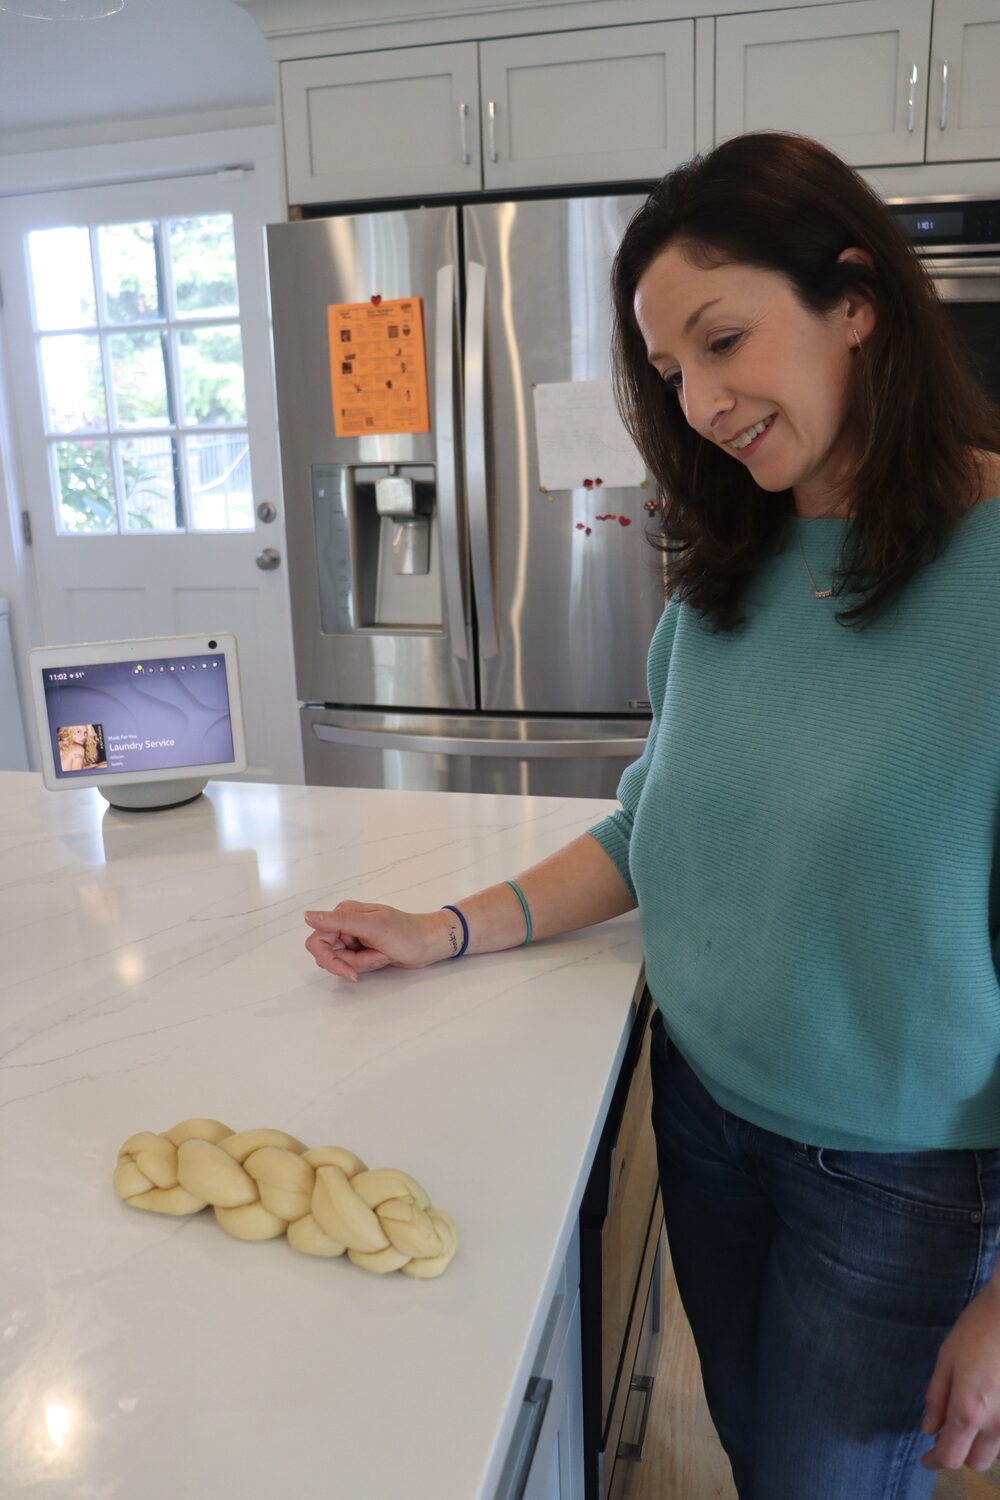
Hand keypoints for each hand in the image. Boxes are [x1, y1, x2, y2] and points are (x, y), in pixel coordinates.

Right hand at [304, 902, 448, 981]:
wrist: (429, 944)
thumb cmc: (406, 933)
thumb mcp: (372, 926)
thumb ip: (339, 921)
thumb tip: (306, 916)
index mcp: (344, 913)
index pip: (317, 941)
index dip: (330, 960)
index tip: (350, 971)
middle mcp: (345, 924)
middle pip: (329, 954)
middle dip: (354, 961)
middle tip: (377, 955)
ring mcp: (353, 937)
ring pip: (342, 961)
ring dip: (364, 963)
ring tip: (383, 953)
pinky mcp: (362, 949)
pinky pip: (354, 963)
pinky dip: (369, 964)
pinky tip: (384, 956)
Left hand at [921, 1275, 999, 1470]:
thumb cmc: (976, 1330)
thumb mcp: (946, 1359)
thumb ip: (936, 1398)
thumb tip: (929, 1430)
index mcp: (969, 1411)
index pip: (950, 1457)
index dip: (935, 1461)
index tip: (926, 1459)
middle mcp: (997, 1425)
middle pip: (976, 1462)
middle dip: (959, 1452)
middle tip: (948, 1432)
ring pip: (996, 1453)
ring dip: (980, 1445)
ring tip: (971, 1418)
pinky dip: (997, 1434)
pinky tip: (990, 1411)